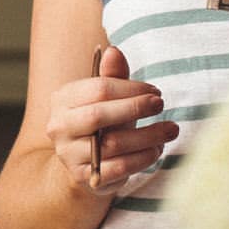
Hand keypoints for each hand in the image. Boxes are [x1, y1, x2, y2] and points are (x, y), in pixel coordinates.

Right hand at [43, 45, 178, 194]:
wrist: (84, 163)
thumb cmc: (101, 123)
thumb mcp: (106, 98)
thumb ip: (112, 76)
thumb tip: (114, 51)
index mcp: (62, 99)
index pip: (98, 89)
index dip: (131, 88)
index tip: (155, 91)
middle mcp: (58, 126)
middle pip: (98, 115)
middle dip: (135, 108)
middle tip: (161, 105)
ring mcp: (68, 154)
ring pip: (112, 144)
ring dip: (147, 136)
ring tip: (169, 130)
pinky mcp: (83, 177)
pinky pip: (118, 168)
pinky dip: (142, 158)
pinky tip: (156, 150)